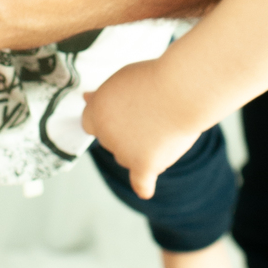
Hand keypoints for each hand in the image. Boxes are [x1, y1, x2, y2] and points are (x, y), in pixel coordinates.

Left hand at [81, 59, 201, 199]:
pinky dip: (143, 185)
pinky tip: (145, 190)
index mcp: (97, 111)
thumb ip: (104, 94)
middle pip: (110, 140)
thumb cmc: (155, 79)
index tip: (121, 113)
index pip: (90, 122)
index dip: (107, 117)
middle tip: (150, 112)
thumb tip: (87, 98)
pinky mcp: (145, 165)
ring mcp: (124, 152)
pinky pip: (140, 181)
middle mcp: (106, 134)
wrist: (181, 90)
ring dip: (140, 149)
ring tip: (164, 125)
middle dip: (126, 131)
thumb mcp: (123, 78)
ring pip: (128, 157)